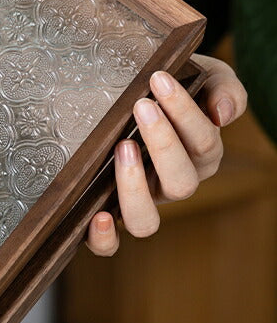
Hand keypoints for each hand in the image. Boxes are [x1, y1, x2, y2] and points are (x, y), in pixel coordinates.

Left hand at [86, 54, 247, 255]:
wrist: (126, 97)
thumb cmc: (162, 88)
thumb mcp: (202, 77)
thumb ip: (222, 88)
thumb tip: (223, 113)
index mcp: (199, 156)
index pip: (203, 141)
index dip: (185, 112)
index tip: (160, 79)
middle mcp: (172, 185)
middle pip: (181, 183)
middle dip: (164, 144)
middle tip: (142, 106)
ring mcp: (140, 203)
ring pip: (146, 221)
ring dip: (134, 187)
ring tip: (122, 147)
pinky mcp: (107, 216)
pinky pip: (109, 245)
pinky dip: (106, 239)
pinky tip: (99, 215)